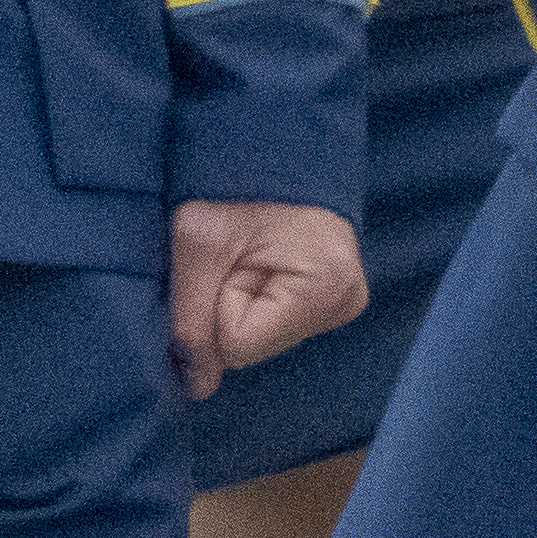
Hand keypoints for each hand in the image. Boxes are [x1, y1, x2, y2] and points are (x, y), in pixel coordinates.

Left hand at [165, 197, 365, 401]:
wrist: (273, 151)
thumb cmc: (234, 186)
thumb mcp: (199, 242)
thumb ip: (190, 318)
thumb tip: (197, 387)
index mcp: (324, 285)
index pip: (237, 343)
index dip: (213, 308)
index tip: (224, 265)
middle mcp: (346, 302)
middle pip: (252, 347)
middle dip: (226, 310)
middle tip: (235, 260)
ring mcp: (346, 305)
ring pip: (262, 340)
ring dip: (241, 307)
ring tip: (250, 260)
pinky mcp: (335, 302)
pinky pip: (277, 325)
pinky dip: (258, 304)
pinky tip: (263, 270)